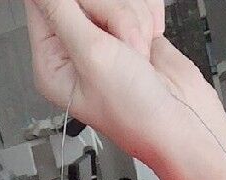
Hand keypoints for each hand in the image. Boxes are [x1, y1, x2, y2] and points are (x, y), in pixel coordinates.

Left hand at [24, 0, 225, 169]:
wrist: (181, 121)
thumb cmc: (134, 112)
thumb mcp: (92, 56)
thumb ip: (63, 14)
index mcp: (54, 62)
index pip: (45, 6)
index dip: (69, 2)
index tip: (90, 17)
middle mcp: (77, 49)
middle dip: (112, 14)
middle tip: (121, 46)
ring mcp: (107, 38)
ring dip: (134, 20)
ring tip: (138, 54)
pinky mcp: (133, 31)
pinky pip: (139, 3)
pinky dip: (149, 17)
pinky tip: (150, 43)